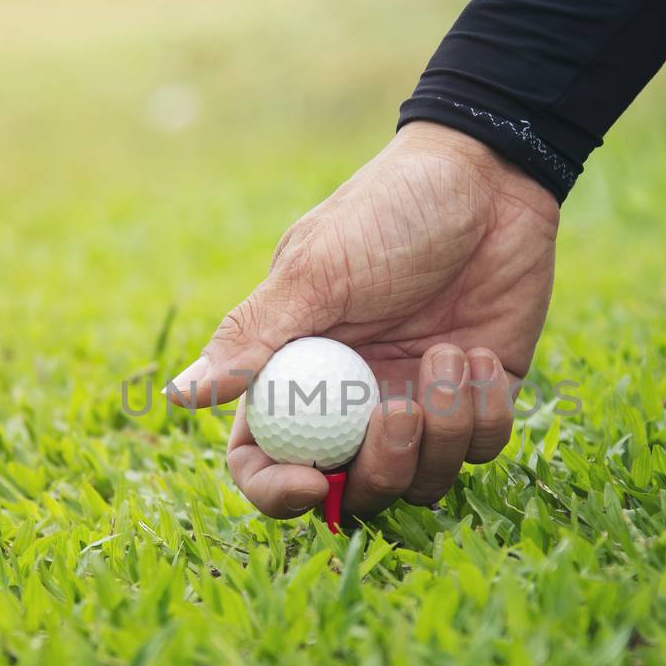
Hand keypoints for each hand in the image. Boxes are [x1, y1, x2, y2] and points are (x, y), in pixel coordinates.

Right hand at [166, 121, 559, 519]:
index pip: (267, 463)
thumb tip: (179, 396)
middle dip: (379, 468)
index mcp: (298, 376)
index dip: (278, 492)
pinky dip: (484, 412)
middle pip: (355, 489)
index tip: (311, 482)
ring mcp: (420, 402)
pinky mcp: (480, 396)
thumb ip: (252, 339)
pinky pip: (483, 447)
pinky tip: (477, 353)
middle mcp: (355, 402)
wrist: (486, 173)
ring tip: (449, 355)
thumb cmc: (388, 210)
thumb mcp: (315, 271)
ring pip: (425, 480)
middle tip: (398, 410)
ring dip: (441, 432)